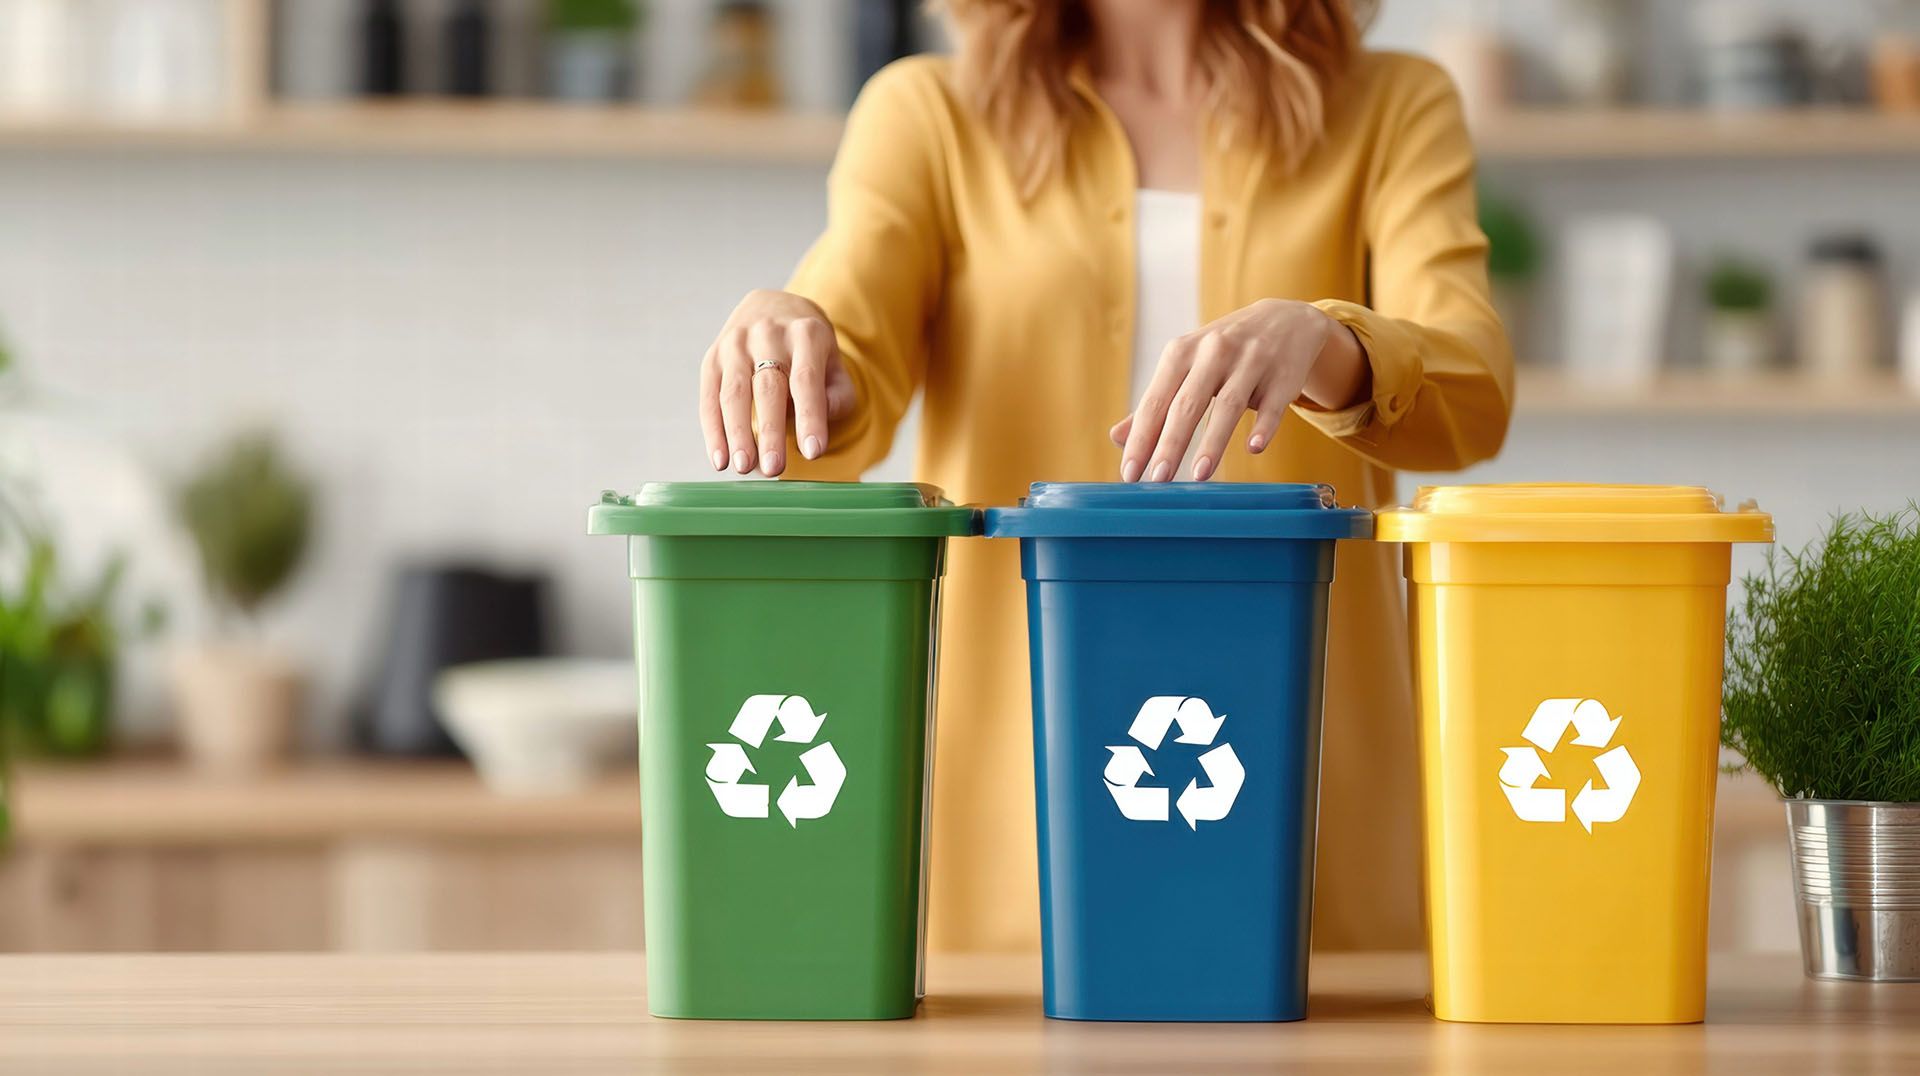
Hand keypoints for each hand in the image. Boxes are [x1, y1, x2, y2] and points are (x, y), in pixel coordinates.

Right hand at [700, 290, 856, 476]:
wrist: (772, 307)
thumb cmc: (809, 348)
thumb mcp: (834, 362)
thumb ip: (838, 395)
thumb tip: (819, 425)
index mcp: (805, 333)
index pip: (806, 379)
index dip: (810, 417)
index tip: (813, 452)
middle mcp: (767, 334)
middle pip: (768, 387)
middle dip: (770, 431)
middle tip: (774, 469)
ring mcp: (735, 344)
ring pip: (734, 393)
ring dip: (737, 433)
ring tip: (743, 467)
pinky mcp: (712, 358)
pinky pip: (709, 398)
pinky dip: (713, 431)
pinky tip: (720, 459)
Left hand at [1111, 299, 1368, 481]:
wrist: (1284, 320)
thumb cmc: (1223, 352)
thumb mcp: (1186, 366)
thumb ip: (1156, 402)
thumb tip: (1117, 437)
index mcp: (1181, 352)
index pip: (1155, 401)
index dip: (1141, 438)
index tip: (1129, 473)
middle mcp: (1214, 351)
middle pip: (1188, 404)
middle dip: (1171, 443)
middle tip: (1158, 480)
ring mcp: (1251, 360)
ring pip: (1229, 404)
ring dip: (1213, 441)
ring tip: (1200, 474)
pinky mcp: (1283, 375)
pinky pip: (1272, 404)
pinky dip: (1264, 426)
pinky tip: (1254, 448)